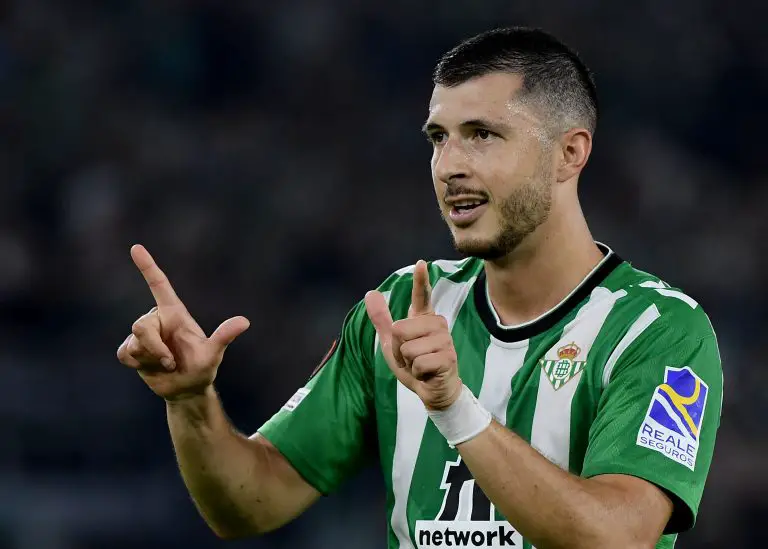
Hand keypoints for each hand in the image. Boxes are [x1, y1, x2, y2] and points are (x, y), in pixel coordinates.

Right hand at [116, 245, 249, 400]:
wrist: (186, 389)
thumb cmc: (202, 369)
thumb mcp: (213, 354)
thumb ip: (224, 337)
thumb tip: (245, 322)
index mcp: (175, 313)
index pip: (159, 285)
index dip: (148, 267)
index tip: (136, 247)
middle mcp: (158, 320)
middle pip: (141, 325)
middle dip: (154, 348)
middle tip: (170, 362)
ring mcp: (143, 335)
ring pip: (134, 342)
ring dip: (151, 359)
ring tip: (166, 365)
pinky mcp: (131, 349)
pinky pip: (125, 354)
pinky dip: (139, 364)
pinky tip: (151, 368)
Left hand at [364, 260, 461, 409]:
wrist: (433, 391)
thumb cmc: (415, 364)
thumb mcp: (392, 342)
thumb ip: (382, 318)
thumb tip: (370, 292)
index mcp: (424, 319)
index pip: (421, 295)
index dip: (420, 280)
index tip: (420, 263)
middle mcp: (437, 325)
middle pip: (399, 330)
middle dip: (397, 350)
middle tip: (411, 358)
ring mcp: (444, 341)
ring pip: (407, 348)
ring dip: (407, 363)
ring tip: (419, 366)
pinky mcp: (447, 358)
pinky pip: (418, 362)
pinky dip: (416, 373)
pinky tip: (427, 374)